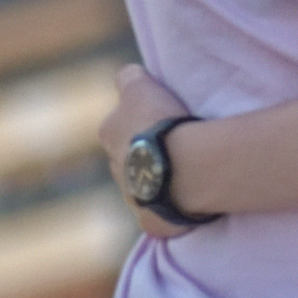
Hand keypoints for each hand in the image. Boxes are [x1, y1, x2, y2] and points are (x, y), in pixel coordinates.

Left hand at [102, 65, 195, 238]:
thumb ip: (129, 78)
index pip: (118, 124)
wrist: (186, 166)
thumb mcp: (140, 84)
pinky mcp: (150, 221)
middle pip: (128, 158)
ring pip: (142, 186)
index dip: (139, 121)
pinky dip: (172, 208)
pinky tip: (189, 200)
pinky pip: (160, 214)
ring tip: (186, 172)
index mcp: (108, 134)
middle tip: (175, 146)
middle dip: (144, 154)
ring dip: (158, 181)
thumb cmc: (162, 122)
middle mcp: (114, 169)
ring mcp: (132, 198)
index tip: (160, 120)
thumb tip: (126, 76)